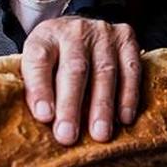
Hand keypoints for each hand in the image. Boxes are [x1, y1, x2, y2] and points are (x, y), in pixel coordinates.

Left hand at [22, 17, 140, 145]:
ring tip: (100, 134)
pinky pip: (131, 70)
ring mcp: (103, 33)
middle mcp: (74, 31)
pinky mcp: (126, 39)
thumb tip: (44, 121)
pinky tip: (124, 118)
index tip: (44, 116)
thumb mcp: (36, 66)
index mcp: (45, 37)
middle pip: (74, 68)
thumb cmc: (56, 58)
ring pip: (104, 71)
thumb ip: (35, 88)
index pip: (39, 60)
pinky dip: (128, 96)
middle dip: (71, 105)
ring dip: (102, 106)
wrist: (80, 31)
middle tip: (68, 135)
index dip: (40, 89)